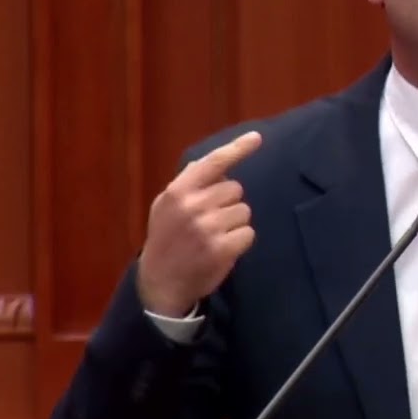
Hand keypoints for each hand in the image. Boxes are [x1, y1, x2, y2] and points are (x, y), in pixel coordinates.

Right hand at [136, 131, 262, 316]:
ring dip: (235, 222)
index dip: (237, 148)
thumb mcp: (166, 206)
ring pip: (244, 211)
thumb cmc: (166, 238)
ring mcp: (208, 227)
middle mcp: (193, 205)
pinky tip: (223, 248)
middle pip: (236, 189)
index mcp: (179, 191)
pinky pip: (249, 233)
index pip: (213, 162)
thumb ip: (189, 183)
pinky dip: (240, 241)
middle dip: (228, 202)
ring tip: (214, 235)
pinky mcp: (222, 248)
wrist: (160, 281)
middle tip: (210, 219)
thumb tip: (217, 163)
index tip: (257, 137)